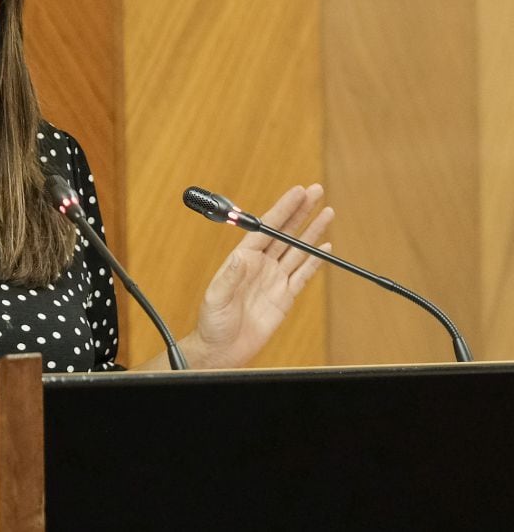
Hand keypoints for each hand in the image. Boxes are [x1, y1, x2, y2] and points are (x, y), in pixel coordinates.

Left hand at [184, 183, 332, 368]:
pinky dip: (315, 261)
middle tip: (316, 191)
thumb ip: (230, 276)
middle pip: (285, 233)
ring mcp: (274, 279)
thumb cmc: (212, 322)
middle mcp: (260, 264)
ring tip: (327, 212)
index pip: (266, 228)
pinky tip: (325, 247)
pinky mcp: (285, 296)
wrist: (222, 349)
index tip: (297, 192)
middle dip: (301, 211)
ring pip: (297, 250)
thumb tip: (241, 256)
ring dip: (312, 231)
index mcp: (243, 259)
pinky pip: (303, 274)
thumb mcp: (216, 298)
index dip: (283, 209)